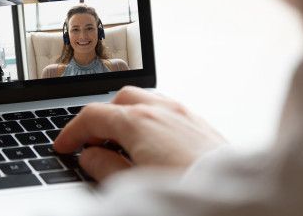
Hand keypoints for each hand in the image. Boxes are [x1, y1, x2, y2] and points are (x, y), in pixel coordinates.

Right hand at [53, 86, 225, 181]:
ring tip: (120, 142)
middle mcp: (161, 110)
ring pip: (146, 100)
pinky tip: (150, 142)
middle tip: (91, 143)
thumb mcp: (131, 184)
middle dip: (100, 118)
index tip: (63, 146)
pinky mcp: (202, 125)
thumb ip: (104, 167)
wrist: (239, 202)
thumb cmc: (186, 189)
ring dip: (126, 115)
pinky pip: (167, 109)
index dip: (72, 132)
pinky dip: (149, 118)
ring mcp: (184, 114)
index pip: (92, 116)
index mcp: (137, 121)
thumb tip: (90, 156)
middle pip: (119, 100)